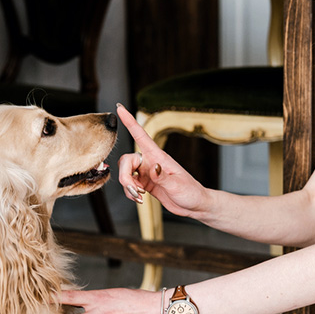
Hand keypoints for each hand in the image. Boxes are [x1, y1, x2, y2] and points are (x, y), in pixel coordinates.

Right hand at [116, 104, 208, 218]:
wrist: (194, 205)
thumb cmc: (190, 192)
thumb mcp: (177, 185)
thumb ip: (163, 177)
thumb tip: (152, 167)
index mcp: (158, 157)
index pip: (141, 135)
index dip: (129, 122)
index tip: (120, 108)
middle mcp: (150, 162)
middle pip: (125, 161)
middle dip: (125, 177)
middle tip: (135, 191)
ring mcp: (146, 173)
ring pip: (125, 173)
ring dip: (128, 187)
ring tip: (140, 197)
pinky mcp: (145, 183)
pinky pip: (129, 184)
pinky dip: (130, 193)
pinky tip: (139, 198)